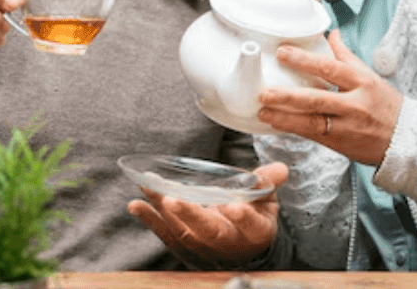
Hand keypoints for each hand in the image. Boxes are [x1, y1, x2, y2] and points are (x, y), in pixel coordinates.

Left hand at [128, 162, 287, 265]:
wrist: (243, 246)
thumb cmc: (255, 216)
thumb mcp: (267, 200)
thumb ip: (267, 182)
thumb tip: (280, 169)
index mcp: (255, 231)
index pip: (251, 226)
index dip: (244, 217)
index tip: (234, 206)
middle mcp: (228, 242)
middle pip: (211, 232)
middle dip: (192, 216)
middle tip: (176, 199)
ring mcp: (205, 247)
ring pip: (184, 231)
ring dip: (165, 210)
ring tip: (150, 188)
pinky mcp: (186, 246)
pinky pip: (166, 234)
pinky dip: (150, 219)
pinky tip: (135, 204)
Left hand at [257, 30, 403, 165]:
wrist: (406, 139)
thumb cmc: (386, 105)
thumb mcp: (370, 76)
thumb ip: (346, 56)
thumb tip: (332, 33)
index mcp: (361, 81)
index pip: (330, 68)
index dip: (304, 60)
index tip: (282, 53)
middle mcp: (354, 103)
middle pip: (318, 98)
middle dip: (288, 95)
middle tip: (264, 92)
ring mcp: (347, 125)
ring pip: (312, 121)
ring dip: (285, 116)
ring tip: (263, 111)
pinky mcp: (340, 143)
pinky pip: (314, 135)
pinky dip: (294, 129)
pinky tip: (277, 123)